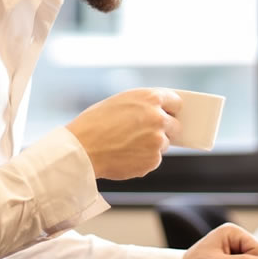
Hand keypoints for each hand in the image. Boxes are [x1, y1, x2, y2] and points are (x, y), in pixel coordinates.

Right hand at [65, 88, 182, 179]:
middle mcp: (158, 118)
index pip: (176, 102)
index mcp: (150, 98)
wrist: (82, 149)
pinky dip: (142, 160)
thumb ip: (143, 106)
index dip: (170, 109)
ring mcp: (157, 141)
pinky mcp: (153, 160)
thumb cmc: (94, 124)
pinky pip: (153, 160)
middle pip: (175, 125)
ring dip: (151, 146)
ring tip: (126, 145)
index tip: (168, 114)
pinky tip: (124, 155)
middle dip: (164, 130)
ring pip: (163, 144)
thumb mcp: (120, 102)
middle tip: (146, 134)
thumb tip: (160, 113)